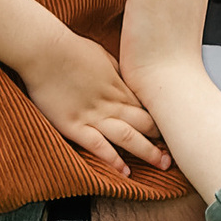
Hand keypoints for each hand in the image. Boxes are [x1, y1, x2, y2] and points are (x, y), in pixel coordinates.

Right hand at [20, 25, 169, 172]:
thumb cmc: (70, 48)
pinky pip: (98, 146)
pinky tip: (125, 172)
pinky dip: (112, 160)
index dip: (162, 121)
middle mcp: (111, 102)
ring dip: (147, 152)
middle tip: (176, 153)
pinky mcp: (74, 125)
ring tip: (162, 165)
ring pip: (128, 137)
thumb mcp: (103, 56)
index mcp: (118, 86)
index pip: (148, 108)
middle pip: (145, 124)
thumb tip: (128, 79)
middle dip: (162, 140)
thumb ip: (117, 72)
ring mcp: (93, 115)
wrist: (44, 49)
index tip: (173, 131)